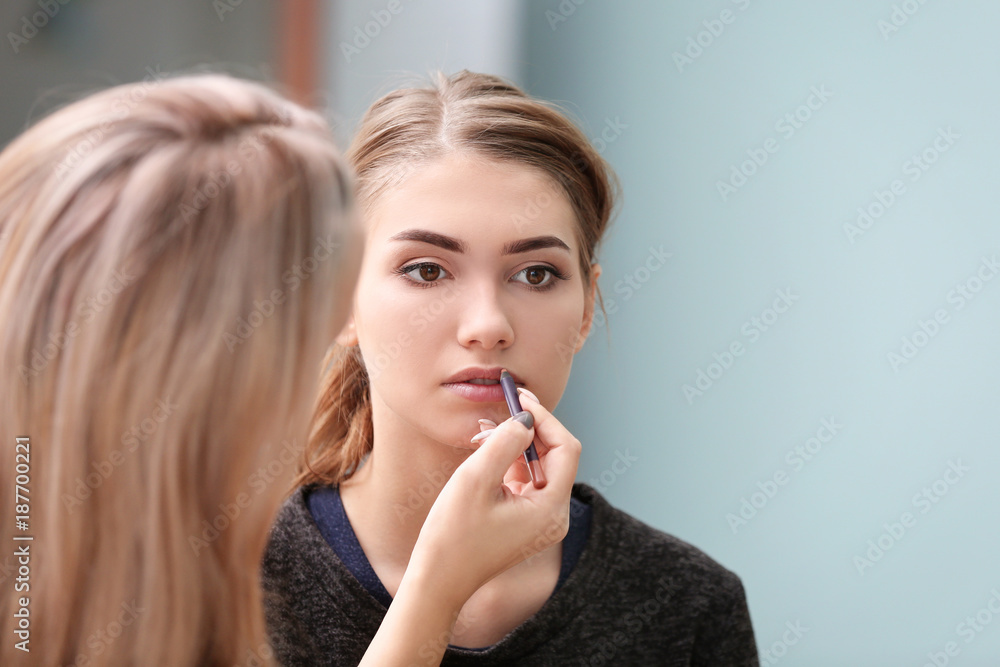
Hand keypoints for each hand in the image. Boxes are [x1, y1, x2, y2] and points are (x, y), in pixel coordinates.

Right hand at [358, 391, 580, 665]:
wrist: (437, 583)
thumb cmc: (452, 536)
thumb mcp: (475, 479)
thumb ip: (504, 441)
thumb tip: (525, 417)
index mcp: (551, 509)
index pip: (565, 449)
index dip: (545, 419)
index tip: (520, 398)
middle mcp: (554, 516)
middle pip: (556, 456)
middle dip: (531, 429)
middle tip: (505, 405)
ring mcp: (540, 521)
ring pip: (540, 467)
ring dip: (517, 444)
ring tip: (485, 431)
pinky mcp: (525, 522)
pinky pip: (527, 482)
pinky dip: (510, 462)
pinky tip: (486, 450)